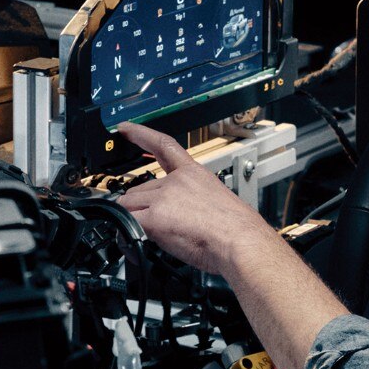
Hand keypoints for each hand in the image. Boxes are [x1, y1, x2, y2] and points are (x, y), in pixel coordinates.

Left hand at [116, 122, 287, 275]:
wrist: (241, 241)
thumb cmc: (235, 229)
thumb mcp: (215, 201)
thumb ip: (189, 199)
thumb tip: (175, 214)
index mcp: (193, 173)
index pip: (163, 145)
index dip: (142, 134)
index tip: (126, 127)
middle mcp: (176, 181)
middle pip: (138, 189)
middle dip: (142, 207)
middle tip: (166, 225)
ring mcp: (164, 197)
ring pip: (129, 206)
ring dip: (137, 220)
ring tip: (167, 233)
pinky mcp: (155, 216)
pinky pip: (129, 224)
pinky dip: (133, 233)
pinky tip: (151, 238)